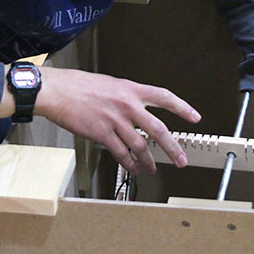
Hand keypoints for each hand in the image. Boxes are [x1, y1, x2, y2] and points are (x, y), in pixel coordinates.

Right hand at [35, 68, 200, 174]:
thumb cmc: (80, 85)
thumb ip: (126, 96)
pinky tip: (133, 168)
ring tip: (152, 169)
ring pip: (140, 146)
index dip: (182, 107)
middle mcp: (127, 105)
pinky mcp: (102, 134)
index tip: (195, 117)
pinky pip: (121, 153)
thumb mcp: (111, 84)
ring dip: (148, 161)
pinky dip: (129, 164)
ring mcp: (116, 121)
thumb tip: (136, 109)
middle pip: (158, 129)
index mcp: (131, 90)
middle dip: (173, 147)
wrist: (59, 91)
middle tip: (181, 159)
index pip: (164, 97)